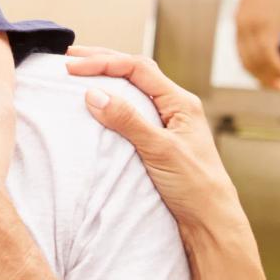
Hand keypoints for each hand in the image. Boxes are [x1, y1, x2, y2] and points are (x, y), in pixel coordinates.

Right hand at [64, 46, 241, 230]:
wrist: (209, 221)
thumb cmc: (195, 187)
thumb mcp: (160, 151)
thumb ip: (128, 121)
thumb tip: (94, 93)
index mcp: (181, 102)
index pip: (138, 68)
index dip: (104, 63)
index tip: (73, 68)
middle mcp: (175, 107)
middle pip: (136, 72)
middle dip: (103, 61)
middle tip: (70, 58)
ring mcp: (168, 122)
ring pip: (134, 88)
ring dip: (107, 77)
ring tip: (79, 72)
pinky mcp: (159, 139)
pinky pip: (133, 109)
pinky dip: (112, 100)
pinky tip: (98, 103)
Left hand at [233, 0, 279, 89]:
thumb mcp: (265, 2)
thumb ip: (265, 16)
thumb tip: (273, 26)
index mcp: (239, 22)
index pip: (242, 55)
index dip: (255, 71)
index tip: (268, 80)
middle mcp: (242, 26)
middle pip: (248, 62)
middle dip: (263, 78)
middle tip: (278, 87)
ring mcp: (253, 25)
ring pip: (259, 61)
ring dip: (273, 76)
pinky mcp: (266, 23)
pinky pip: (269, 53)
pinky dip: (278, 67)